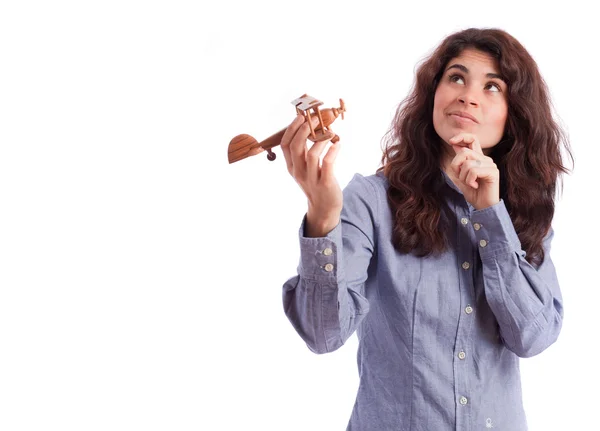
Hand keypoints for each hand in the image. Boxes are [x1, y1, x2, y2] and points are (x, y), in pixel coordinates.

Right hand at [280, 114, 341, 235]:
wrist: (324, 207)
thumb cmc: (315, 182)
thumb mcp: (303, 168)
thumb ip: (303, 152)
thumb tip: (307, 128)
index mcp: (291, 166)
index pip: (285, 144)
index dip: (292, 129)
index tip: (300, 116)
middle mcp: (299, 172)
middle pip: (296, 147)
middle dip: (304, 130)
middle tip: (315, 119)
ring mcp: (311, 178)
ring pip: (312, 155)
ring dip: (321, 140)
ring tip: (330, 132)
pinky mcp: (325, 183)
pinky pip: (328, 164)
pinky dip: (332, 151)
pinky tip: (338, 144)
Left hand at [447, 133, 499, 209]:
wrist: (482, 206)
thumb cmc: (473, 192)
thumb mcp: (460, 176)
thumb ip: (458, 162)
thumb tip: (454, 144)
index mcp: (478, 158)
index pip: (472, 139)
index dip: (461, 136)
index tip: (451, 141)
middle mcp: (485, 159)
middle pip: (464, 151)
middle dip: (456, 166)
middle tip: (461, 178)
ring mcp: (490, 164)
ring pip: (467, 163)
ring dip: (463, 177)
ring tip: (470, 184)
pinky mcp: (493, 172)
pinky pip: (473, 171)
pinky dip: (469, 181)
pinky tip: (475, 186)